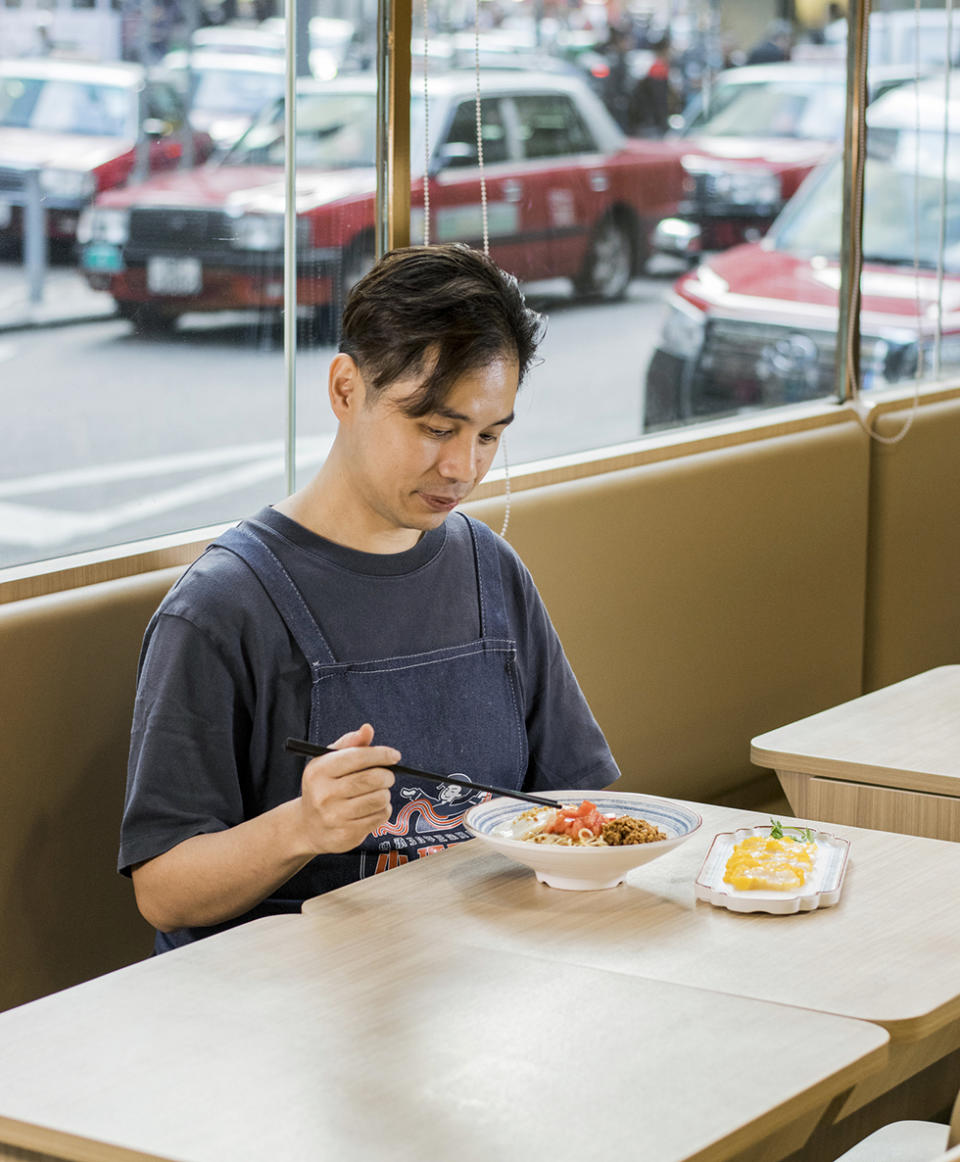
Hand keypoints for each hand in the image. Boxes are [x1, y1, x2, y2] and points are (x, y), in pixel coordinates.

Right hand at [297, 723, 397, 854]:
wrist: (308, 826)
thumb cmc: (323, 786)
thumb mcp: (329, 761)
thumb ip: (350, 744)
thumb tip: (367, 729)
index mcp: (319, 771)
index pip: (357, 757)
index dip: (381, 754)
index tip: (394, 756)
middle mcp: (324, 794)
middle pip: (372, 779)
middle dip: (387, 775)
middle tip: (388, 775)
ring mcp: (335, 817)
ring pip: (379, 799)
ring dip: (385, 793)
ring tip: (377, 792)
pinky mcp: (347, 835)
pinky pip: (379, 817)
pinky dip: (383, 810)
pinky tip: (372, 808)